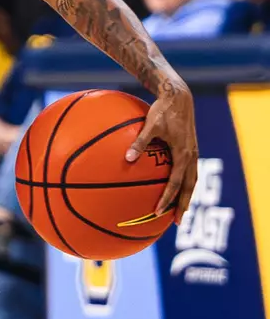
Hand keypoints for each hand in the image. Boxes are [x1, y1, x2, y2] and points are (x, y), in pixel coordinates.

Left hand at [126, 79, 197, 222]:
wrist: (179, 96)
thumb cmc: (163, 110)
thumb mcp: (150, 125)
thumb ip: (139, 142)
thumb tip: (126, 158)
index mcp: (183, 154)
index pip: (176, 182)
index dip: (168, 198)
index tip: (158, 212)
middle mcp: (191, 155)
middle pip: (189, 187)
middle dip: (182, 205)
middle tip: (176, 222)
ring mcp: (192, 152)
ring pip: (192, 180)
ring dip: (186, 196)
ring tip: (180, 210)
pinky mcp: (190, 148)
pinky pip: (189, 171)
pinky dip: (185, 183)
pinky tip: (174, 187)